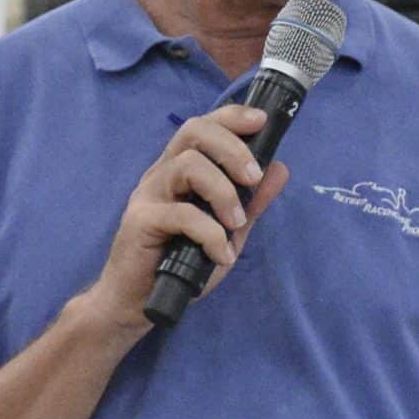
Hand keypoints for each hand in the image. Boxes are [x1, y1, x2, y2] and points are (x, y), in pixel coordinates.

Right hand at [77, 104, 287, 334]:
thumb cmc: (179, 264)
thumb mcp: (227, 232)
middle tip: (253, 178)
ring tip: (237, 225)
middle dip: (232, 148)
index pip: (202, 126)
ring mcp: (149, 195)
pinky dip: (210, 234)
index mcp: (180, 170)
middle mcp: (162, 173)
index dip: (231, 116)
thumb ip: (250, 203)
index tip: (261, 121)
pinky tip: (220, 255)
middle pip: (193, 131)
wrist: (138, 303)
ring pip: (189, 166)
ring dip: (223, 193)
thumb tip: (279, 169)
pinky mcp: (141, 220)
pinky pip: (182, 214)